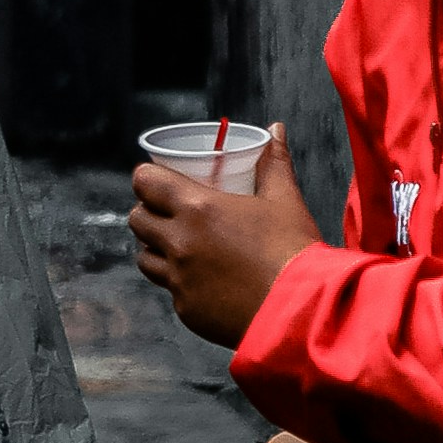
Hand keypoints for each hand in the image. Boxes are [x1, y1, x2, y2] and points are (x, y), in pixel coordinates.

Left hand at [130, 129, 319, 353]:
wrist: (304, 311)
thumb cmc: (296, 252)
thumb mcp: (285, 200)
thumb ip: (274, 163)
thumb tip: (276, 131)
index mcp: (197, 208)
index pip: (144, 182)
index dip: (148, 180)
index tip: (159, 182)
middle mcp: (179, 242)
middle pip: (137, 219)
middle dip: (150, 214)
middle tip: (172, 215)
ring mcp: (179, 279)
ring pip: (144, 258)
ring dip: (157, 249)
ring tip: (182, 248)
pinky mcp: (186, 310)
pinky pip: (170, 291)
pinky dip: (181, 284)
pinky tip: (205, 281)